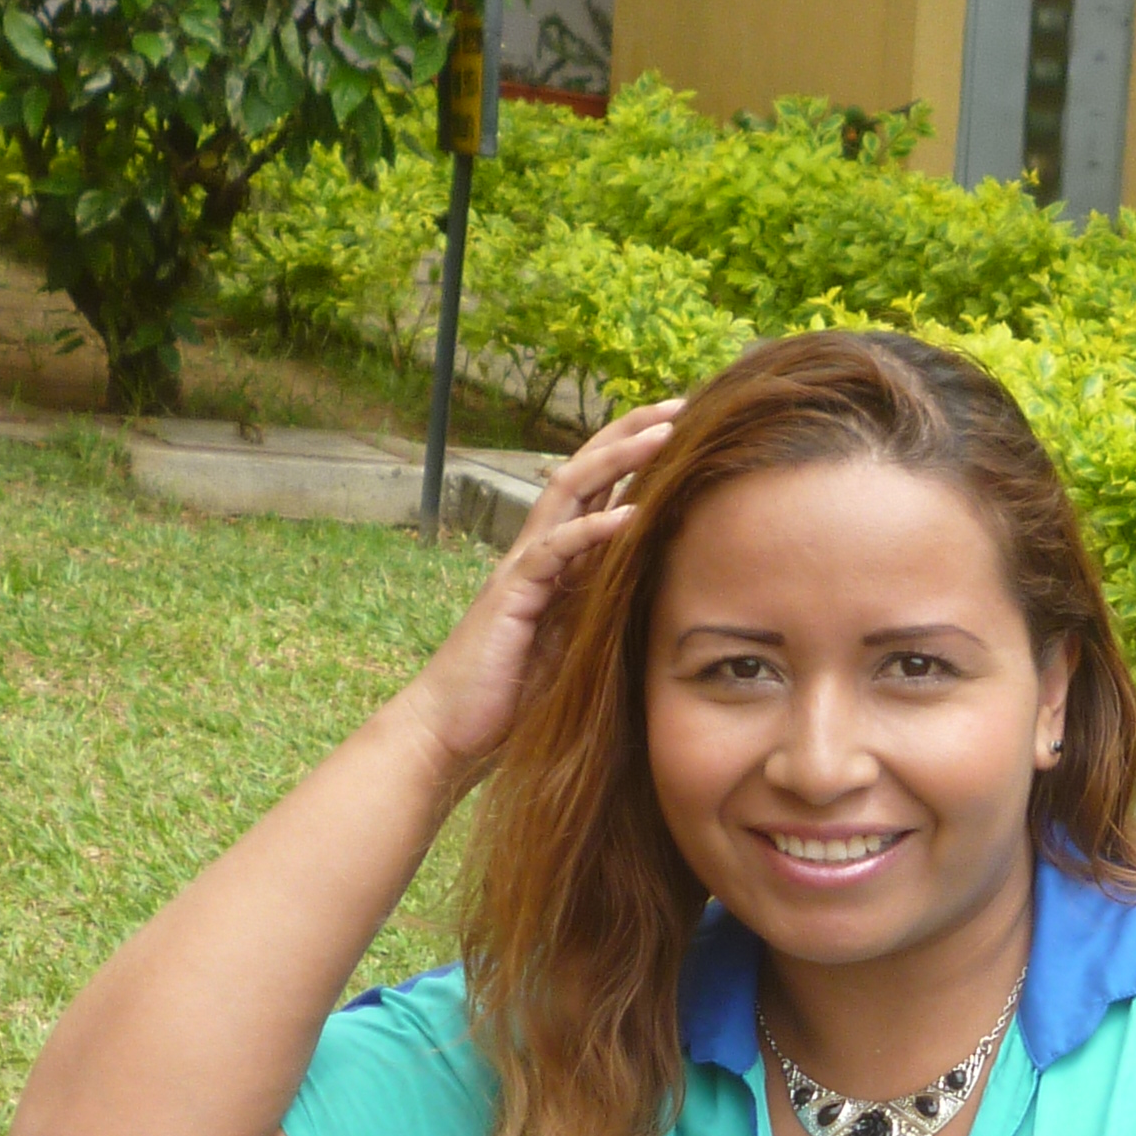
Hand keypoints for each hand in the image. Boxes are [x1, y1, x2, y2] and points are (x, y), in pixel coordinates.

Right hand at [392, 401, 682, 779]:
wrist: (451, 733)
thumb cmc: (512, 700)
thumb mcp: (575, 649)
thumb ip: (603, 613)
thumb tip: (655, 598)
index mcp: (555, 562)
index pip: (597, 491)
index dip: (634, 456)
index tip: (684, 431)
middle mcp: (537, 552)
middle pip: (585, 471)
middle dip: (631, 432)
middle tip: (680, 402)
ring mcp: (521, 569)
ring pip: (569, 493)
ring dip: (618, 459)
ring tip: (665, 434)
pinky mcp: (512, 596)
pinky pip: (555, 552)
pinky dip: (593, 531)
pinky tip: (631, 515)